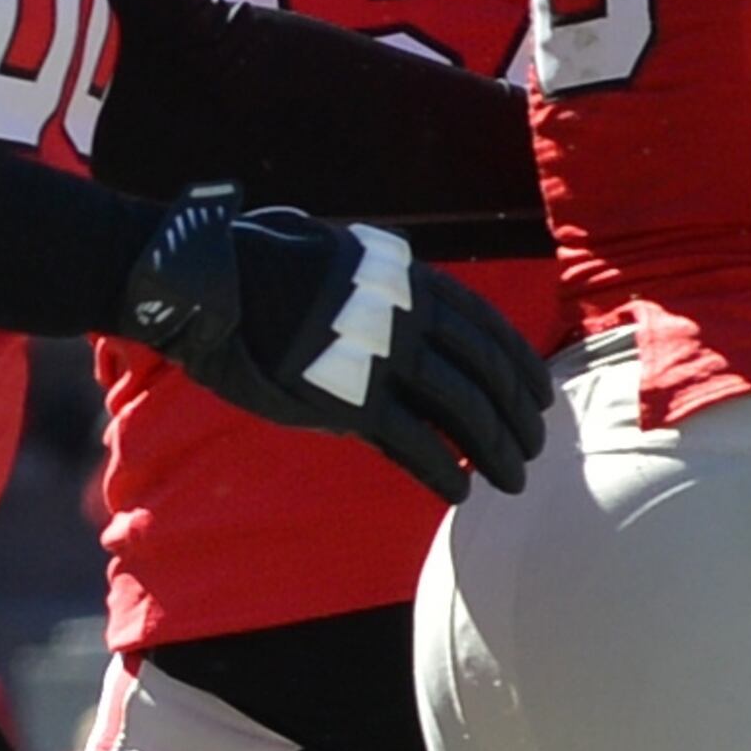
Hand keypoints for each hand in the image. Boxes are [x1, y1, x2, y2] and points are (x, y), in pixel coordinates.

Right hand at [114, 191, 551, 502]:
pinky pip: (414, 443)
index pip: (485, 326)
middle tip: (537, 447)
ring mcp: (380, 356)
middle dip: (518, 414)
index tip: (541, 395)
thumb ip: (384, 292)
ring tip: (515, 478)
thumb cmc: (264, 270)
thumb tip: (412, 321)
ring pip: (463, 410)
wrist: (210, 283)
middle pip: (484, 371)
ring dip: (497, 448)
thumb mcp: (342, 260)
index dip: (519, 365)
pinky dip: (444, 470)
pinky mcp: (349, 398)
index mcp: (406, 279)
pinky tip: (462, 490)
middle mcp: (406, 314)